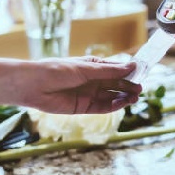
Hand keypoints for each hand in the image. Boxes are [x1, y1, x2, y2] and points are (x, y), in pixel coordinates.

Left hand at [17, 56, 141, 113]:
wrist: (32, 86)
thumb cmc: (57, 70)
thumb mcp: (86, 69)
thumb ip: (109, 71)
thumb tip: (131, 67)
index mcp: (93, 66)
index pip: (116, 69)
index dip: (129, 72)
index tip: (142, 73)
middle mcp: (93, 80)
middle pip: (116, 84)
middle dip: (128, 86)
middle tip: (140, 89)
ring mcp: (89, 94)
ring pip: (111, 96)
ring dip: (123, 97)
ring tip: (134, 97)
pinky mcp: (83, 107)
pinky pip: (102, 107)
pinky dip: (113, 106)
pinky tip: (121, 103)